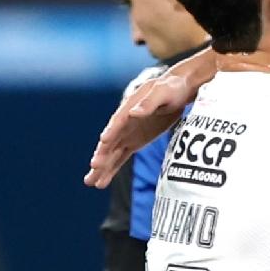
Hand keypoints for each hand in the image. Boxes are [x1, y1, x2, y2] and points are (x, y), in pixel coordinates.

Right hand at [84, 69, 197, 187]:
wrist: (179, 90)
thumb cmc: (171, 88)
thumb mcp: (163, 92)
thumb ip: (149, 103)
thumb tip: (133, 113)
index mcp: (129, 107)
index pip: (118, 121)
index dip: (111, 131)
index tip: (104, 142)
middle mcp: (124, 122)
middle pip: (111, 140)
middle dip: (102, 154)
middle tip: (94, 167)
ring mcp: (128, 134)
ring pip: (112, 153)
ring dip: (102, 167)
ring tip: (90, 182)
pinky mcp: (134, 142)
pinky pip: (121, 157)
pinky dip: (111, 169)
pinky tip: (102, 182)